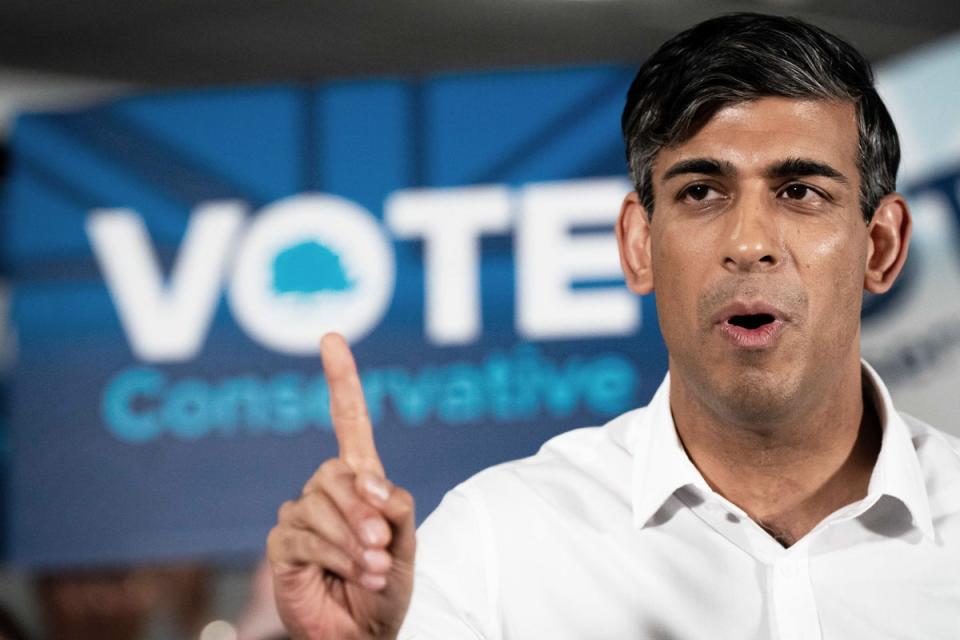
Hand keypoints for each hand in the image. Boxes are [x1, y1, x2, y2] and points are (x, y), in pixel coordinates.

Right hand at [267, 333, 415, 639]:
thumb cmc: (389, 586)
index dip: (340, 381)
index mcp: (360, 480)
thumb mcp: (408, 541)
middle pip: (336, 471)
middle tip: (382, 544)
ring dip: (352, 539)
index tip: (331, 339)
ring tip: (374, 568)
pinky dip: (333, 554)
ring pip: (318, 504)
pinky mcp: (282, 545)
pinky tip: (352, 573)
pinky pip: (303, 535)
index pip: (347, 422)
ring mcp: (300, 515)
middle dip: (363, 508)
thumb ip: (395, 504)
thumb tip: (368, 482)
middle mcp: (326, 490)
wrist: (366, 633)